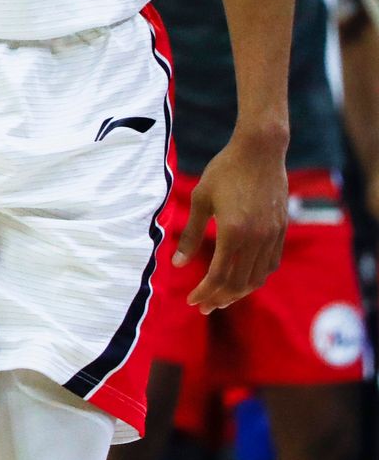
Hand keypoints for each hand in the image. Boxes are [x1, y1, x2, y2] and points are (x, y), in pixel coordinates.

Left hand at [173, 129, 286, 312]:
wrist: (260, 152)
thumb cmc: (224, 171)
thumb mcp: (200, 200)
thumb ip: (190, 234)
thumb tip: (178, 264)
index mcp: (233, 232)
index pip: (219, 276)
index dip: (205, 292)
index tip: (192, 301)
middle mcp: (256, 239)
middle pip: (239, 282)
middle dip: (219, 298)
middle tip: (203, 307)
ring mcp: (272, 236)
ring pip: (257, 277)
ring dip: (238, 292)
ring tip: (221, 298)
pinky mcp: (281, 230)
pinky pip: (270, 264)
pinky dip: (256, 277)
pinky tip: (243, 280)